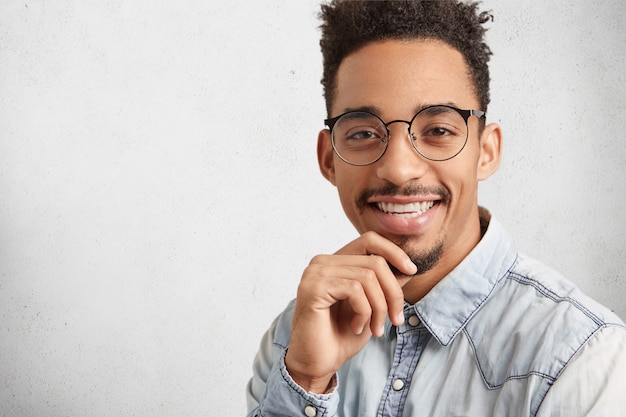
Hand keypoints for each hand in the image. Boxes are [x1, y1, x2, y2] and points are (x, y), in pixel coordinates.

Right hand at [285, 231, 416, 392]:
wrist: (318, 363)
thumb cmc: (341, 336)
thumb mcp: (372, 306)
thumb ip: (384, 284)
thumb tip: (408, 267)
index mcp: (335, 262)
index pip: (370, 240)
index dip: (394, 252)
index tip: (411, 272)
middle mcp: (322, 262)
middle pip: (375, 261)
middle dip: (393, 293)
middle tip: (396, 319)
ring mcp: (315, 273)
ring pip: (368, 277)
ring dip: (380, 307)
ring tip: (376, 328)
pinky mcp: (313, 287)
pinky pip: (355, 290)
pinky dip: (364, 312)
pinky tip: (356, 327)